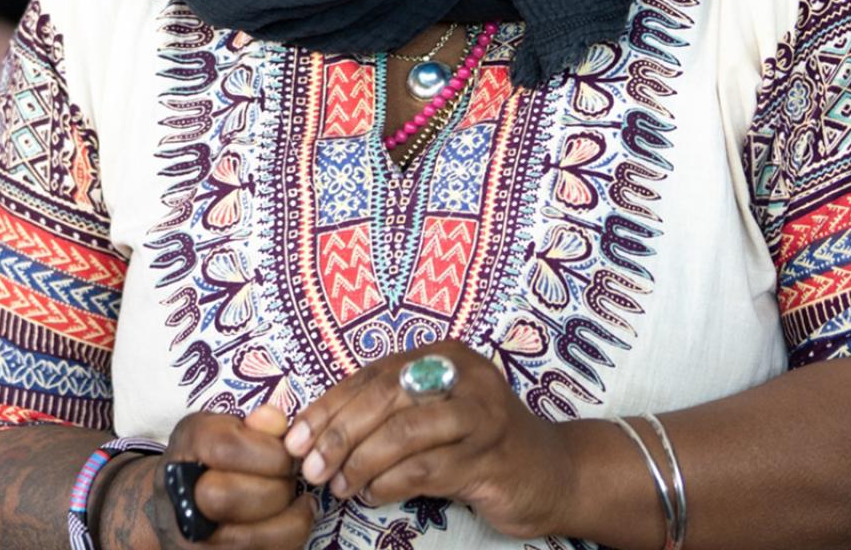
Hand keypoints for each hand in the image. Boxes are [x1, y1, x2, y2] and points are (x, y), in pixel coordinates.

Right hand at [129, 405, 313, 548]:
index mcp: (185, 445)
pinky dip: (288, 538)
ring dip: (290, 519)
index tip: (287, 453)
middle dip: (276, 488)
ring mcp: (191, 535)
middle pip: (228, 497)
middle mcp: (178, 493)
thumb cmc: (209, 459)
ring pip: (249, 537)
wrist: (174, 505)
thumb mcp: (223, 429)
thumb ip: (254, 424)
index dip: (269, 452)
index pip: (224, 448)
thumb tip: (278, 420)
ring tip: (298, 502)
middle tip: (290, 480)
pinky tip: (292, 521)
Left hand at [281, 342, 574, 537]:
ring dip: (360, 463)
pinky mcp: (492, 459)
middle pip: (385, 398)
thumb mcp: (434, 414)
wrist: (555, 473)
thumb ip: (387, 411)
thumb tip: (316, 430)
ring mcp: (483, 417)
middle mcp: (465, 378)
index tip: (295, 437)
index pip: (371, 376)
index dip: (328, 407)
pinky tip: (371, 494)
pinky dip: (388, 484)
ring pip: (404, 434)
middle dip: (339, 434)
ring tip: (338, 485)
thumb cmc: (479, 442)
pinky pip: (425, 470)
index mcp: (444, 356)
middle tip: (310, 466)